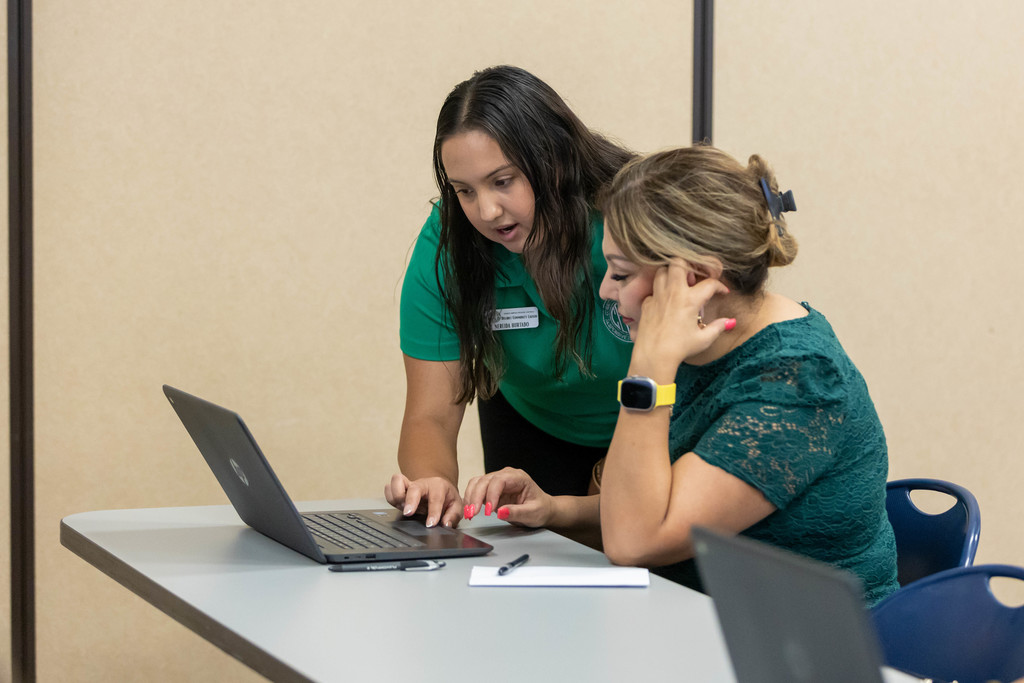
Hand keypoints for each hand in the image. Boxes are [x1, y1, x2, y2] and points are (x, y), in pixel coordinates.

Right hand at [384, 473, 462, 527]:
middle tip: (408, 513)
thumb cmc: (447, 497)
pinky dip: (390, 497)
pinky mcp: (400, 490)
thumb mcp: (457, 506)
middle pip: (413, 488)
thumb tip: (446, 524)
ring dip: (397, 496)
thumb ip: (453, 515)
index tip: (430, 524)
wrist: (439, 487)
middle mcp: (422, 484)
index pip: (435, 499)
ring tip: (403, 508)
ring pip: (396, 482)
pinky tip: (398, 506)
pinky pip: (389, 489)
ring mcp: (410, 485)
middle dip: (410, 500)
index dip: (433, 512)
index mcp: (439, 486)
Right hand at [462, 467, 554, 527]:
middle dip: (476, 497)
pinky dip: (470, 499)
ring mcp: (497, 481)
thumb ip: (517, 512)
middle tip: (473, 514)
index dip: (491, 494)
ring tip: (469, 513)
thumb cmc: (539, 508)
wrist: (541, 508)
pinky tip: (469, 509)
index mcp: (518, 477)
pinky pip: (476, 489)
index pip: (499, 481)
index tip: (489, 510)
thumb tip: (500, 512)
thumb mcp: (532, 513)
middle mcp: (506, 476)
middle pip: (485, 480)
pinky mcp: (490, 489)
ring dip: (470, 497)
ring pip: (477, 483)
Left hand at [631, 259, 732, 375]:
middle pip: (679, 262)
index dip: (719, 286)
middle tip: (694, 278)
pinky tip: (666, 302)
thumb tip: (730, 322)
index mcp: (690, 300)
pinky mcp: (646, 303)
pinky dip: (660, 291)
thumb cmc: (680, 348)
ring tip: (680, 285)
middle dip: (689, 265)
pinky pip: (653, 289)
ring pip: (662, 271)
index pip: (709, 283)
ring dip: (672, 274)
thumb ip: (718, 327)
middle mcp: (673, 292)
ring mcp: (657, 296)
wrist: (654, 356)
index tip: (722, 292)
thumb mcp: (703, 339)